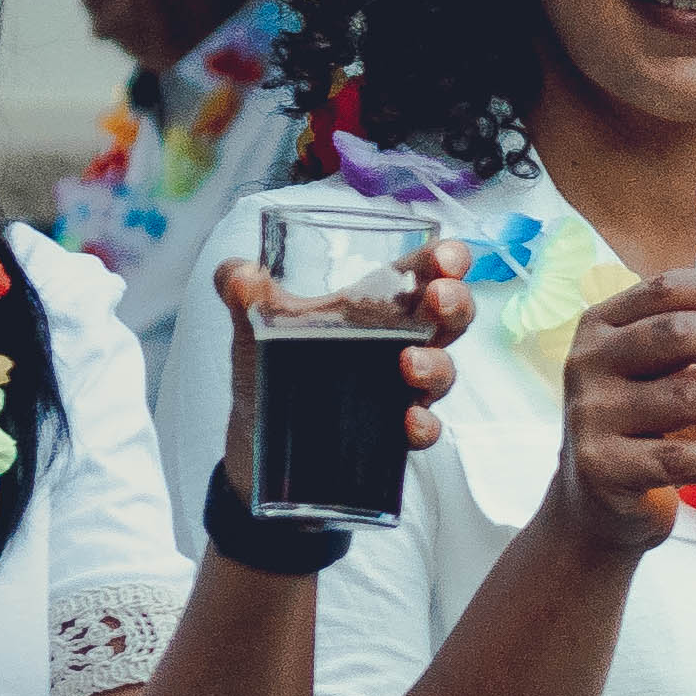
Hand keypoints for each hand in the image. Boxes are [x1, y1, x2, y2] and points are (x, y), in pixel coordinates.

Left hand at [216, 243, 481, 470]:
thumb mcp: (255, 324)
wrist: (256, 438)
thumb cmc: (269, 366)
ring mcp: (402, 389)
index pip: (425, 272)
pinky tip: (408, 421)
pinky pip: (425, 429)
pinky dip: (423, 425)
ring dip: (436, 366)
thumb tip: (239, 273)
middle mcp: (400, 343)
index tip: (445, 257)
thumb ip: (244, 292)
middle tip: (439, 299)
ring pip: (444, 372)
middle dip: (456, 304)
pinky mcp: (393, 433)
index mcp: (376, 305)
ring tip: (407, 364)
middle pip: (451, 318)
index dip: (447, 259)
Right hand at [537, 269, 695, 552]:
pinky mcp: (605, 468)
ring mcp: (592, 416)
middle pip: (676, 335)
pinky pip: (682, 460)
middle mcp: (588, 363)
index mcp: (603, 325)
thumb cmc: (648, 428)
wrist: (597, 507)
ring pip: (686, 398)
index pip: (666, 289)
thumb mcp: (675, 376)